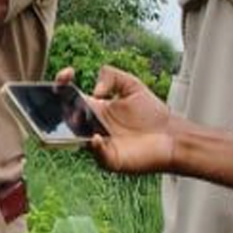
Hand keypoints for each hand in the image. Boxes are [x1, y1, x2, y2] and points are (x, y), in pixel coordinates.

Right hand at [59, 66, 175, 174]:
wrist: (173, 136)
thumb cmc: (153, 113)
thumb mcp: (133, 85)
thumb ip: (112, 76)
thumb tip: (94, 91)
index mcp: (94, 107)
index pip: (68, 96)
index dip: (62, 83)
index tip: (68, 74)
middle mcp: (91, 125)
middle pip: (64, 117)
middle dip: (60, 109)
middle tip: (69, 102)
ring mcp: (98, 143)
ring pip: (74, 138)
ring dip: (72, 129)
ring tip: (78, 119)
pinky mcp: (109, 159)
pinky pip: (96, 154)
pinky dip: (95, 147)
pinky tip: (98, 138)